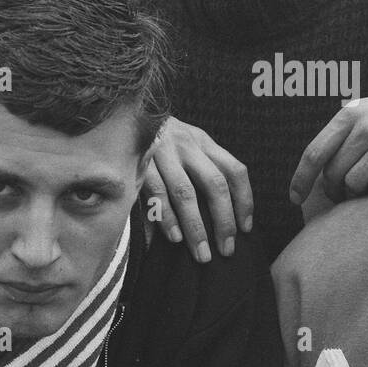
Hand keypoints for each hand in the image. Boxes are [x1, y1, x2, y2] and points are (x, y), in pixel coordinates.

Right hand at [142, 117, 252, 263]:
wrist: (122, 113)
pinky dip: (166, 217)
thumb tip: (222, 215)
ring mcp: (163, 151)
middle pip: (214, 184)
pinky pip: (156, 193)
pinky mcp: (139, 161)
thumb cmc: (160, 140)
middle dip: (223, 221)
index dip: (244, 201)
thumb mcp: (187, 144)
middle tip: (226, 249)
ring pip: (185, 192)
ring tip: (201, 253)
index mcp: (203, 142)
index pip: (235, 171)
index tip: (246, 228)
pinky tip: (174, 237)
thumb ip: (203, 168)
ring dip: (195, 226)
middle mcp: (187, 144)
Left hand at [290, 89, 367, 206]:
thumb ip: (336, 135)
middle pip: (333, 174)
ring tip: (361, 184)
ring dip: (354, 191)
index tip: (295, 198)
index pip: (314, 153)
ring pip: (354, 184)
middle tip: (337, 192)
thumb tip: (311, 173)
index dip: (301, 179)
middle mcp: (366, 129)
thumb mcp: (359, 111)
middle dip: (331, 189)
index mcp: (348, 116)